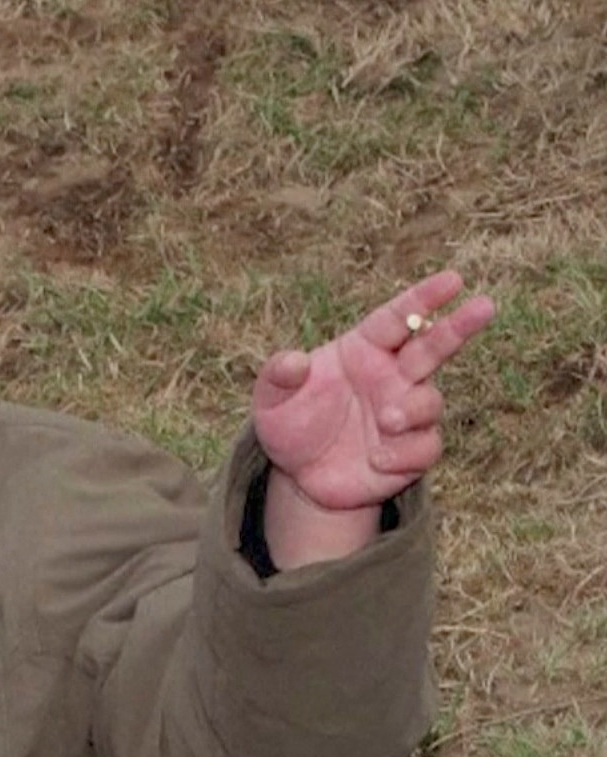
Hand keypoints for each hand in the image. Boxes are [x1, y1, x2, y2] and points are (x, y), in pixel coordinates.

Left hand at [252, 270, 493, 568]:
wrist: (299, 477)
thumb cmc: (290, 425)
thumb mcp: (271, 401)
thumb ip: (277, 377)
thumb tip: (294, 361)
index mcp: (363, 351)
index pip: (397, 317)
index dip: (424, 298)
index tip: (454, 279)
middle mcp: (392, 376)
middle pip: (434, 345)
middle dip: (460, 325)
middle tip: (485, 305)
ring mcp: (406, 412)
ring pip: (431, 400)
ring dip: (412, 409)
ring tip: (384, 420)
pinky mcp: (412, 451)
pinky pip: (426, 446)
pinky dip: (404, 451)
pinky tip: (376, 459)